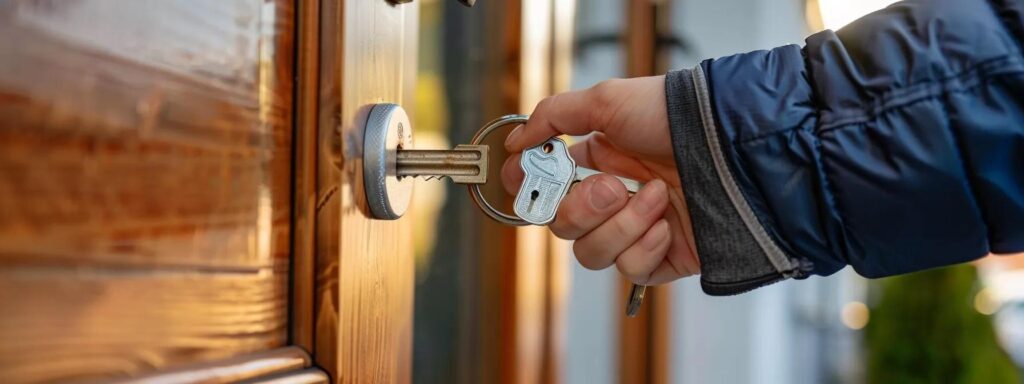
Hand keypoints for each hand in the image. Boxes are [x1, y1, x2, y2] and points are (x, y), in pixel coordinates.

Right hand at [502, 76, 699, 284]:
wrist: (730, 148)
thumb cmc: (674, 118)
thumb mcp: (607, 100)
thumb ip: (553, 116)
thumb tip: (516, 141)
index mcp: (596, 163)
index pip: (546, 187)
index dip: (530, 189)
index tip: (522, 183)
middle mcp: (613, 198)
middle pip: (563, 227)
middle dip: (584, 209)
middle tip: (615, 188)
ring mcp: (636, 231)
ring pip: (592, 254)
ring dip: (621, 226)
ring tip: (656, 199)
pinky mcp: (661, 259)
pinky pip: (631, 269)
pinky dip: (646, 247)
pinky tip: (668, 225)